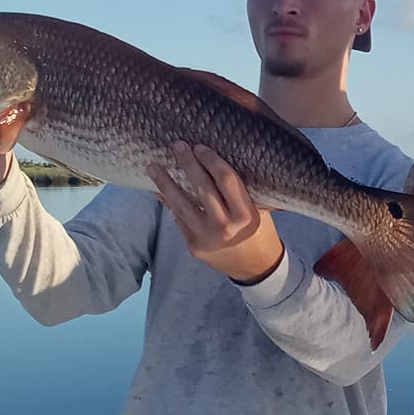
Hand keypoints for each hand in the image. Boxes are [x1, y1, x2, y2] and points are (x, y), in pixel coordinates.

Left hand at [149, 141, 283, 283]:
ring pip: (182, 205)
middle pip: (202, 189)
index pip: (226, 180)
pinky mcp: (193, 246)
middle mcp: (225, 227)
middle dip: (188, 165)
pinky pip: (178, 220)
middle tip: (177, 146)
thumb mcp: (258, 210)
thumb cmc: (259, 232)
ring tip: (153, 167)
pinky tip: (159, 191)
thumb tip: (211, 164)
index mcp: (246, 215)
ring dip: (165, 184)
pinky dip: (168, 204)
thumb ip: (238, 192)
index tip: (199, 147)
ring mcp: (206, 238)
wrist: (256, 268)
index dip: (211, 160)